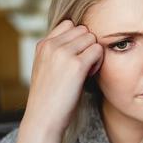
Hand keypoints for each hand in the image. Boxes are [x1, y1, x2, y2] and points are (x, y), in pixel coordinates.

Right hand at [23, 20, 102, 134]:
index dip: (79, 39)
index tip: (77, 57)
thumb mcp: (48, 69)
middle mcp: (51, 45)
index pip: (69, 25)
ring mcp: (63, 53)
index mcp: (43, 44)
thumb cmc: (51, 97)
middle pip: (84, 30)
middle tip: (85, 66)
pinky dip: (99, 62)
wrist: (44, 118)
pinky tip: (90, 74)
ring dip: (95, 53)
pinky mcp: (76, 65)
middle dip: (88, 46)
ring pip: (92, 38)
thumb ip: (58, 53)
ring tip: (87, 71)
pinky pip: (98, 50)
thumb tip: (83, 41)